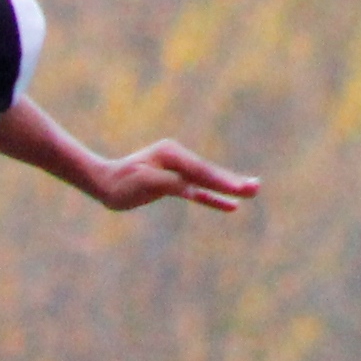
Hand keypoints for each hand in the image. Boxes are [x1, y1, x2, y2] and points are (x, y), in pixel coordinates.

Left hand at [91, 139, 259, 215]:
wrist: (104, 182)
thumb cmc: (120, 182)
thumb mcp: (142, 181)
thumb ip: (167, 182)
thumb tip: (190, 187)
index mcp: (171, 154)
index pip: (201, 171)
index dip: (221, 181)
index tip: (238, 190)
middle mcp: (178, 159)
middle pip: (209, 173)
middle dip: (233, 182)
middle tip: (256, 188)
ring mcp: (178, 170)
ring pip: (207, 181)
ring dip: (229, 188)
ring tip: (253, 191)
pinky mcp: (175, 184)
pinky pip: (199, 191)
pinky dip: (214, 198)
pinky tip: (231, 206)